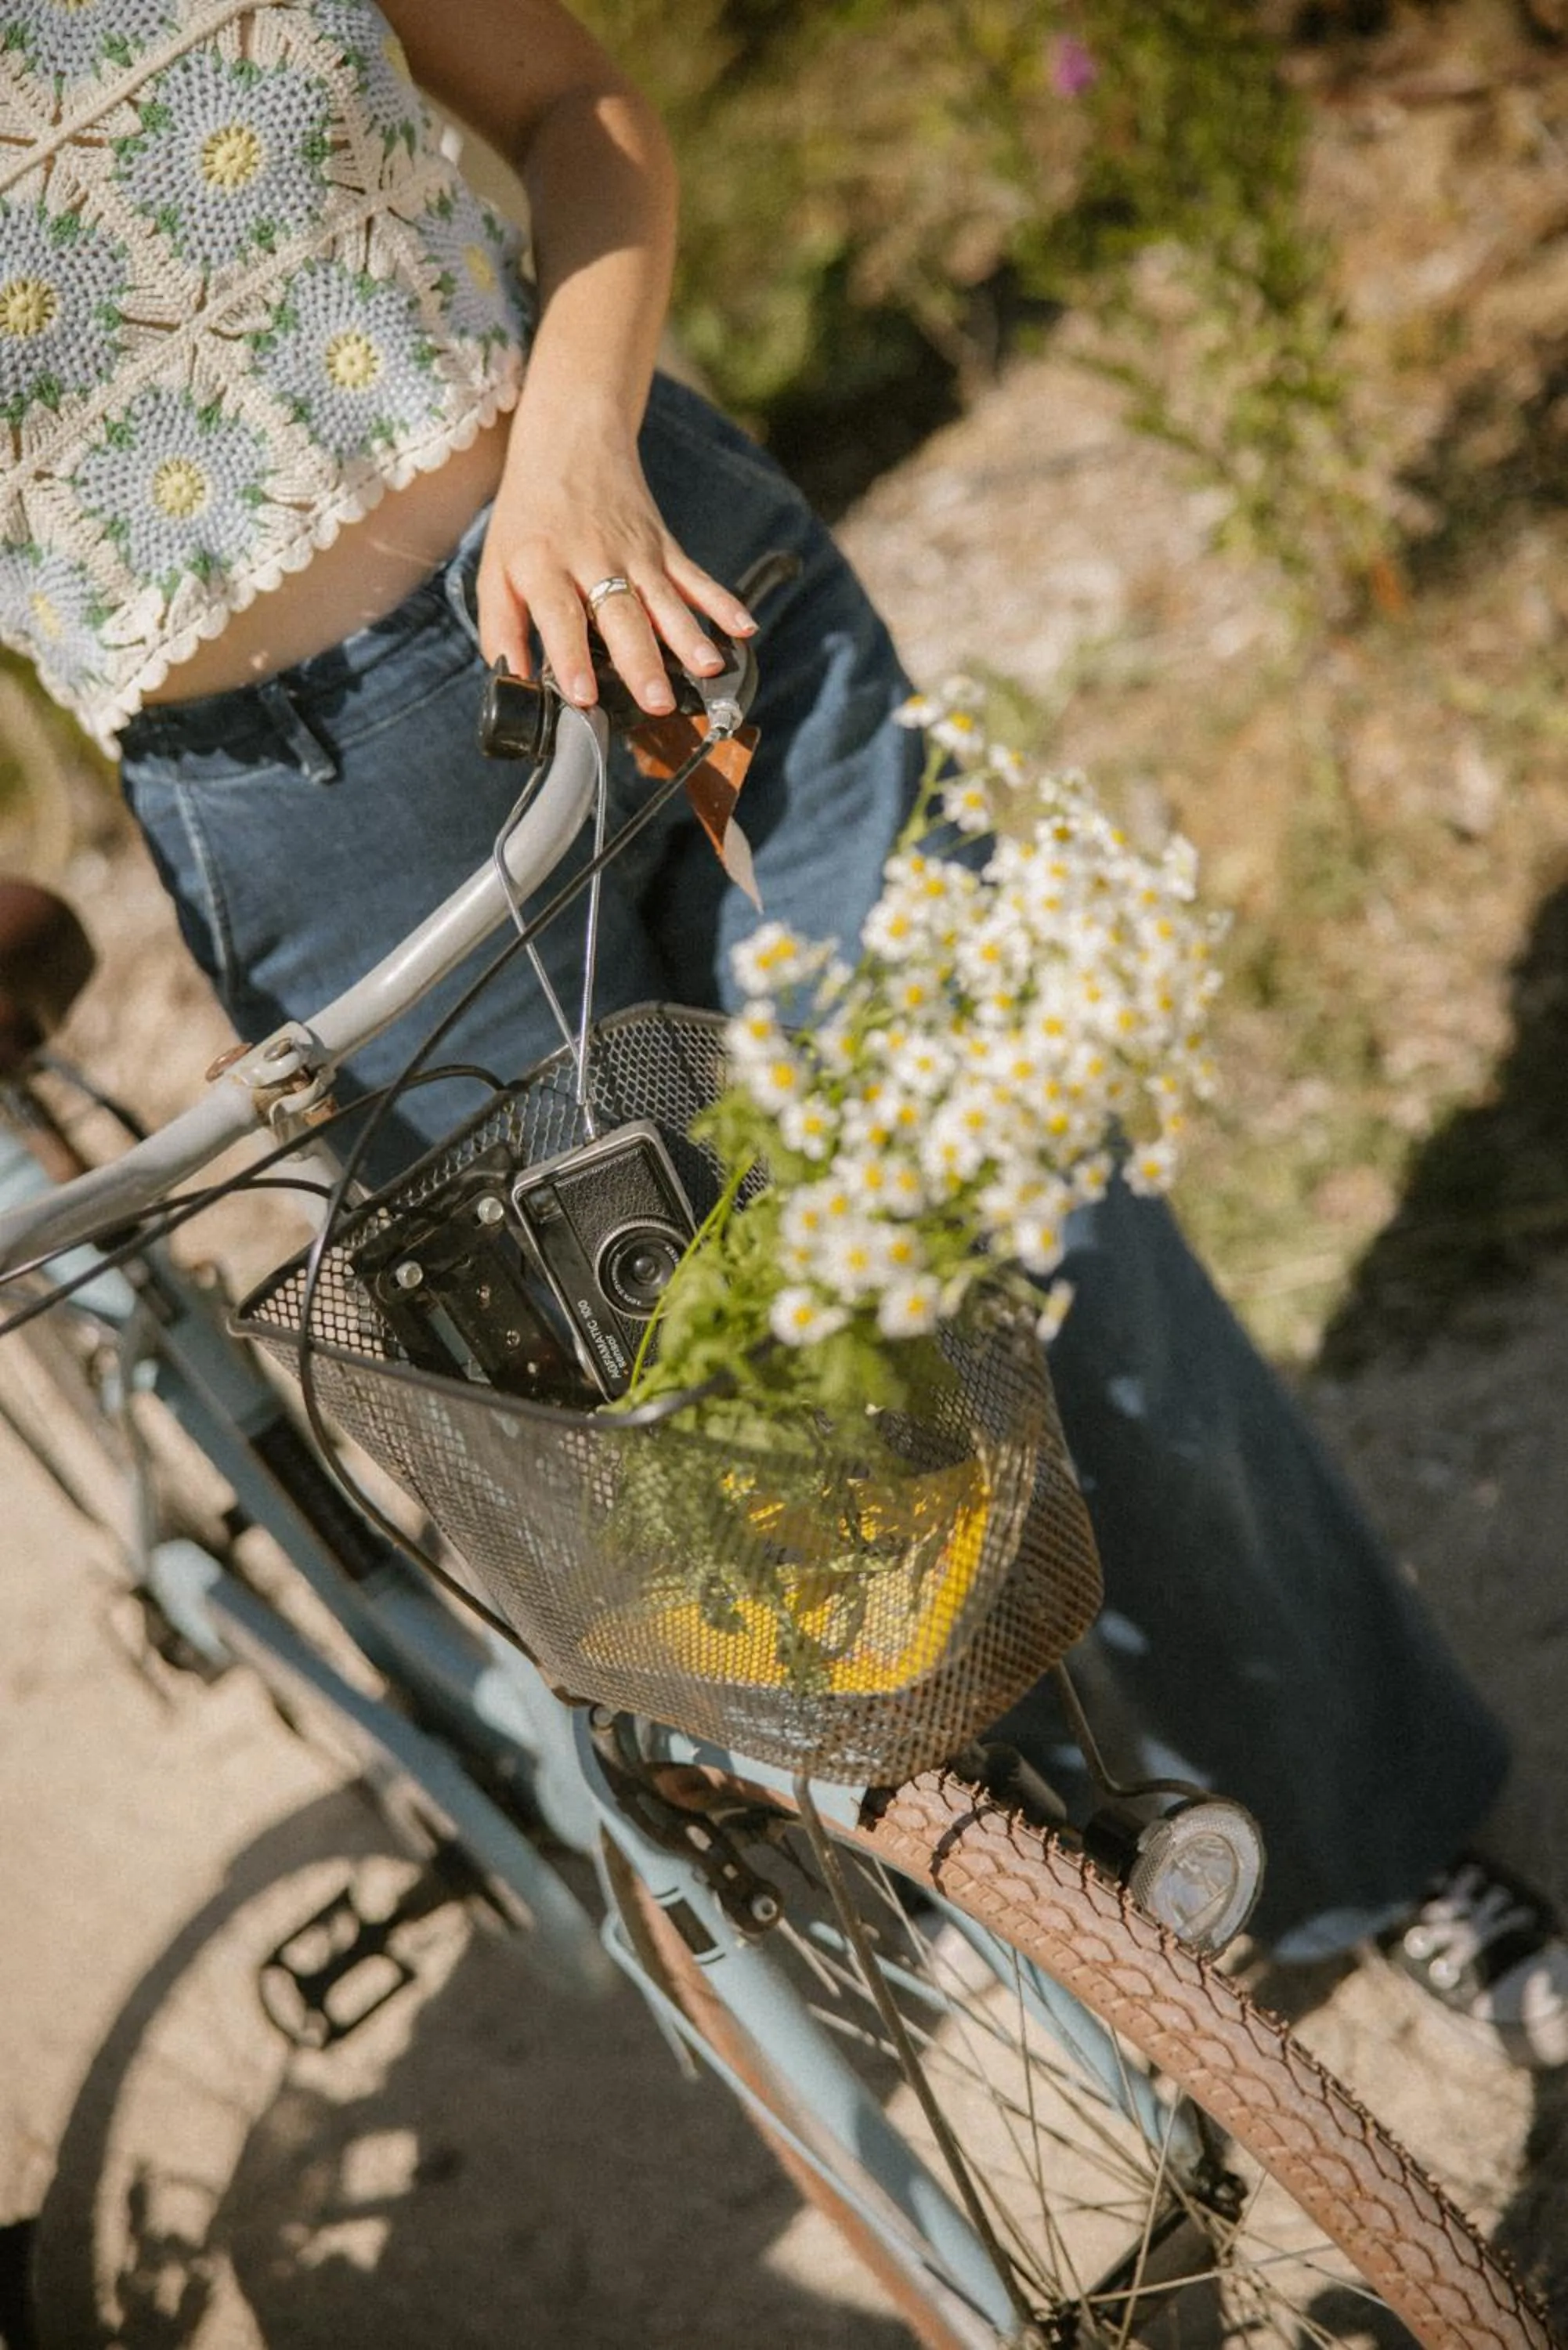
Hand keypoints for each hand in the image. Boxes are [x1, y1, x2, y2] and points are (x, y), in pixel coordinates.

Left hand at [475, 406, 754, 714]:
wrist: (570, 438)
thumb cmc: (529, 513)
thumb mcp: (495, 566)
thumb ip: (500, 628)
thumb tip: (513, 682)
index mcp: (543, 564)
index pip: (559, 616)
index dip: (571, 657)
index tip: (583, 696)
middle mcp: (593, 558)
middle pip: (620, 615)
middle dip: (641, 661)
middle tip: (656, 701)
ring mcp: (635, 551)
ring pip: (665, 600)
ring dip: (689, 638)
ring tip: (708, 671)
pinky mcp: (664, 545)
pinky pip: (696, 578)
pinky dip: (722, 602)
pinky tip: (744, 629)